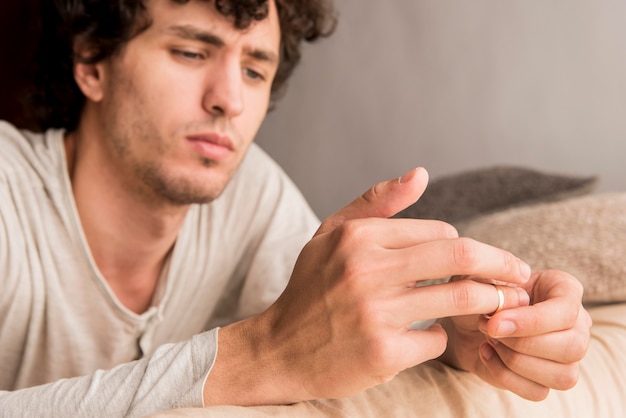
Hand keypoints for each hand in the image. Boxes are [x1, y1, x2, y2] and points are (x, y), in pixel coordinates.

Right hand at [205, 168, 532, 405]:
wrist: (278, 350)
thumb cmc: (309, 290)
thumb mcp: (330, 235)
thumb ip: (374, 202)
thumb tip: (420, 174)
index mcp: (356, 236)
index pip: (439, 230)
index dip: (464, 245)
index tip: (476, 260)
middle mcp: (364, 269)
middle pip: (459, 254)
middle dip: (501, 264)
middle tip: (520, 274)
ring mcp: (374, 312)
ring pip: (460, 297)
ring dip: (488, 300)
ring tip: (498, 304)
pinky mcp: (382, 352)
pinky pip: (437, 339)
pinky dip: (441, 337)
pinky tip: (428, 335)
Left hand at [440, 270, 591, 400]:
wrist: (465, 315)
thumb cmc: (480, 291)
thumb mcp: (480, 277)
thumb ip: (495, 285)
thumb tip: (511, 304)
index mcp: (565, 289)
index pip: (566, 312)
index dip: (531, 322)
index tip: (494, 323)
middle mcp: (575, 324)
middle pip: (573, 348)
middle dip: (522, 343)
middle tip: (489, 328)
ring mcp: (565, 356)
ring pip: (563, 376)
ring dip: (516, 361)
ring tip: (489, 339)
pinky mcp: (545, 380)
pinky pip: (538, 392)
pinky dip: (505, 376)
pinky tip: (486, 352)